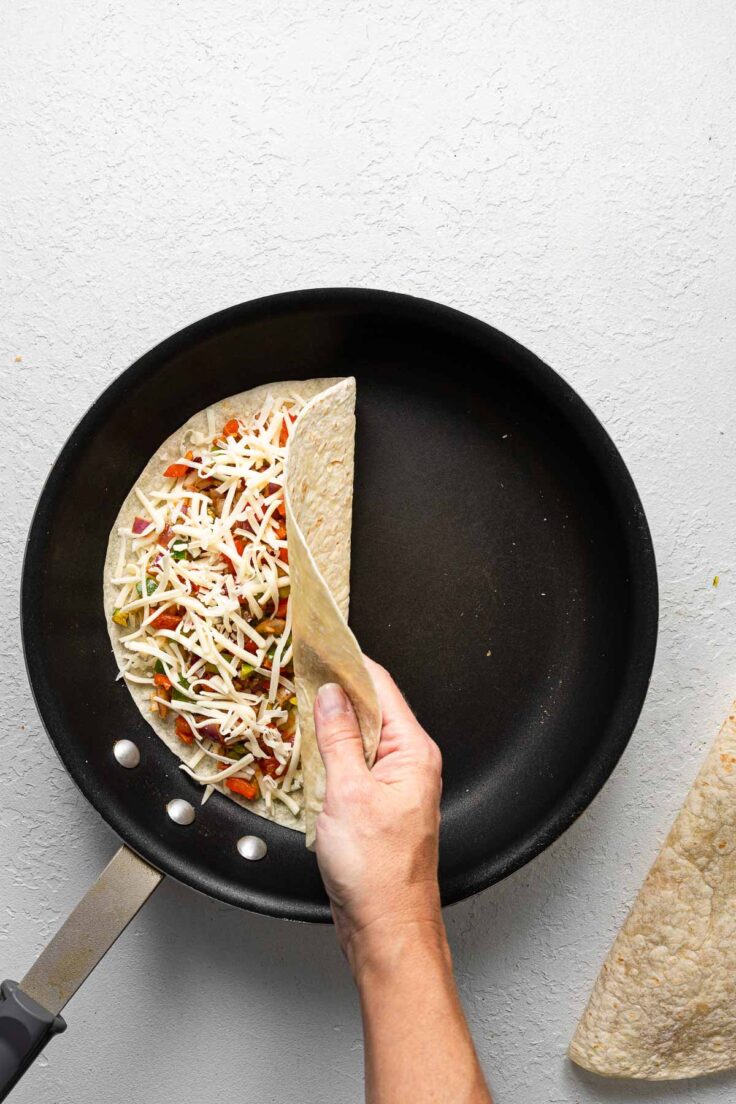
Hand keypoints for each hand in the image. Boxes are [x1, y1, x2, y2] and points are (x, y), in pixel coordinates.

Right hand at [313, 658, 443, 971]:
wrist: (386, 928)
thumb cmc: (378, 873)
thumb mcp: (349, 794)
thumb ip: (338, 739)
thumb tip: (330, 695)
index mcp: (413, 752)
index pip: (382, 688)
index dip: (350, 662)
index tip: (322, 642)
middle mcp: (409, 763)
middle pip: (371, 708)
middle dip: (336, 689)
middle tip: (301, 667)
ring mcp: (394, 784)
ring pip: (360, 737)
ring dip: (331, 722)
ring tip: (299, 700)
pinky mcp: (377, 804)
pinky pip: (354, 763)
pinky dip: (332, 751)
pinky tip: (310, 748)